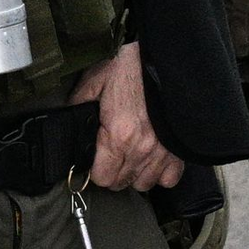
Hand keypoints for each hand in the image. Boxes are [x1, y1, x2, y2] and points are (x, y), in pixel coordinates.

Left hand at [68, 41, 184, 191]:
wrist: (167, 64)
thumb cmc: (132, 69)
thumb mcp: (96, 80)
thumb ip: (79, 102)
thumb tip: (69, 116)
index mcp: (117, 135)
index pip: (101, 177)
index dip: (94, 169)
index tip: (93, 159)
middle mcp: (140, 150)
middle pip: (120, 183)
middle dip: (111, 172)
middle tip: (108, 155)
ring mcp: (162, 154)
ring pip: (144, 184)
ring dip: (133, 174)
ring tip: (128, 156)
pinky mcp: (179, 153)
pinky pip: (169, 180)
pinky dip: (159, 174)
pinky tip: (151, 159)